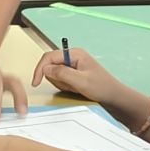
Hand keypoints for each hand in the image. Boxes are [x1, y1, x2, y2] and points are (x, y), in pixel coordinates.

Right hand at [31, 45, 146, 130]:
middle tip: (70, 86)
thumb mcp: (81, 81)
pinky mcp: (73, 73)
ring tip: (75, 88)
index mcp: (75, 53)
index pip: (49, 57)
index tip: (36, 81)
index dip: (40, 69)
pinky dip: (65, 86)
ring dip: (62, 83)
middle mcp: (73, 56)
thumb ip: (62, 73)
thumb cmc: (102, 87)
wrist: (114, 97)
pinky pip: (61, 79)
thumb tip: (45, 69)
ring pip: (54, 74)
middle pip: (51, 65)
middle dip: (57, 79)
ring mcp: (73, 65)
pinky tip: (75, 89)